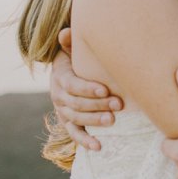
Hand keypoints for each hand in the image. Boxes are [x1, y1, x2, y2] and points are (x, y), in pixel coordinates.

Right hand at [50, 28, 123, 150]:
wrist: (68, 71)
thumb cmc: (77, 57)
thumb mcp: (72, 48)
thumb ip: (69, 41)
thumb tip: (66, 32)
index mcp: (60, 77)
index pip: (72, 85)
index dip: (87, 88)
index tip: (105, 90)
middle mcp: (58, 95)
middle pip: (76, 103)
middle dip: (97, 105)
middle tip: (119, 105)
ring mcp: (63, 110)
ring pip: (76, 118)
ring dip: (94, 121)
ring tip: (113, 121)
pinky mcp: (68, 122)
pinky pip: (74, 133)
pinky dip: (85, 141)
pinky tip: (98, 147)